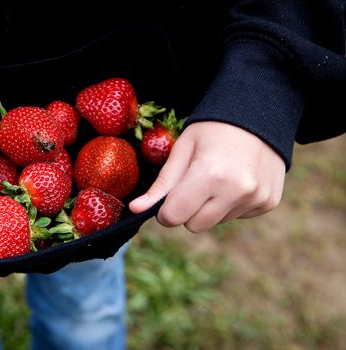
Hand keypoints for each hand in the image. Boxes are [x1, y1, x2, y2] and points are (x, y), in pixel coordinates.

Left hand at [129, 121, 285, 231]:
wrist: (260, 115)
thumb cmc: (213, 130)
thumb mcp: (183, 149)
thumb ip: (161, 183)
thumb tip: (135, 209)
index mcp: (210, 174)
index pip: (174, 217)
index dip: (166, 210)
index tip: (169, 198)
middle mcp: (236, 190)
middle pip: (194, 226)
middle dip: (187, 210)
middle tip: (193, 184)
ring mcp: (256, 198)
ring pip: (215, 223)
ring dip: (210, 207)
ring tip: (218, 178)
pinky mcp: (268, 202)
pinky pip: (236, 217)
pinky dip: (231, 204)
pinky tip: (236, 180)